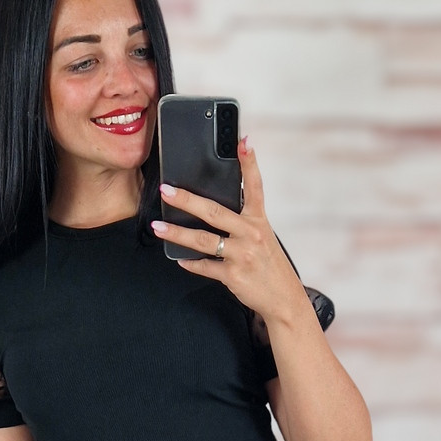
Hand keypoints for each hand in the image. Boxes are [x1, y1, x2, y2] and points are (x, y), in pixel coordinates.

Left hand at [151, 137, 306, 325]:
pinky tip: (179, 259)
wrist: (283, 298)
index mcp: (259, 220)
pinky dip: (190, 263)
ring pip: (203, 240)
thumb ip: (241, 223)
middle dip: (187, 199)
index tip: (243, 141)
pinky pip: (204, 266)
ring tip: (158, 227)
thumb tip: (211, 210)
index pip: (255, 186)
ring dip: (177, 233)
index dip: (249, 163)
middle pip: (214, 211)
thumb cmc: (269, 265)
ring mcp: (241, 254)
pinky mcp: (233, 275)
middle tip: (166, 190)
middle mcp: (251, 234)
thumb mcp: (262, 238)